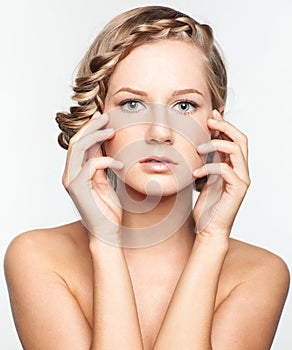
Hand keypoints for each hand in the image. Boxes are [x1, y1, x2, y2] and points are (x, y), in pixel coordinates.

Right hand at [62, 112, 123, 243]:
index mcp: (76, 172)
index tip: (103, 117)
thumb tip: (104, 144)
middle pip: (76, 141)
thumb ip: (101, 163)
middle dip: (91, 127)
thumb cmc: (108, 209)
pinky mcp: (78, 189)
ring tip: (112, 131)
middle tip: (107, 117)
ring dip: (96, 136)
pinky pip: (90, 165)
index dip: (90, 128)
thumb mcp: (105, 180)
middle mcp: (70, 175)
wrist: (107, 232)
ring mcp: (71, 181)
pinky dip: (106, 161)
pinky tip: (119, 164)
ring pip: (78, 148)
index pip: (79, 144)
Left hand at [193, 110, 249, 237]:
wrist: (208, 228)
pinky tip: (196, 172)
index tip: (210, 115)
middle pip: (241, 139)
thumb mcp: (204, 177)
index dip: (224, 125)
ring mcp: (242, 179)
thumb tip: (199, 142)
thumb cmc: (206, 205)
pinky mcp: (237, 190)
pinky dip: (209, 167)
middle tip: (208, 121)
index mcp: (234, 165)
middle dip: (225, 126)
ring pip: (237, 150)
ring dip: (217, 144)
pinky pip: (226, 170)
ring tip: (198, 148)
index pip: (235, 138)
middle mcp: (241, 170)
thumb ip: (207, 161)